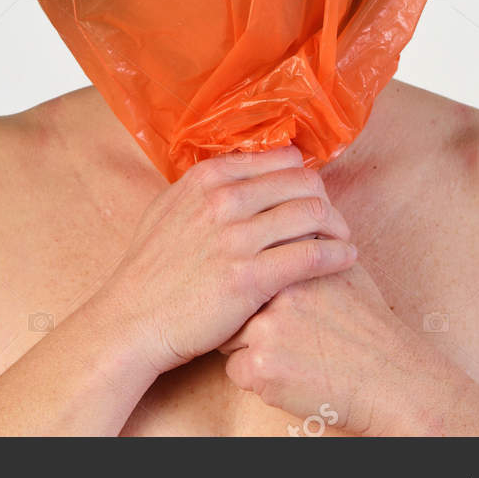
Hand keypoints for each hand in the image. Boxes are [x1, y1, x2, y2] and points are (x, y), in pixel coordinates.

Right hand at [91, 145, 359, 379]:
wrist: (132, 319)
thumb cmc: (150, 269)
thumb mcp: (170, 207)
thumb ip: (207, 187)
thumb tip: (243, 171)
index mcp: (207, 177)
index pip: (280, 158)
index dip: (302, 175)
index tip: (310, 193)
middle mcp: (223, 200)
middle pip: (303, 182)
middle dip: (325, 198)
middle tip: (332, 219)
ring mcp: (237, 238)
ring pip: (313, 213)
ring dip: (337, 225)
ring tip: (342, 239)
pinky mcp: (250, 277)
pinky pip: (312, 255)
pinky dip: (337, 254)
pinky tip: (346, 259)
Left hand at [218, 263, 416, 432]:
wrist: (393, 380)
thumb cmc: (370, 327)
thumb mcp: (346, 270)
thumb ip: (312, 248)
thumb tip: (286, 228)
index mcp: (295, 262)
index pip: (247, 263)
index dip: (255, 286)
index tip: (268, 302)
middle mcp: (278, 290)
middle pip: (234, 300)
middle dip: (247, 317)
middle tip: (281, 334)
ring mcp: (267, 329)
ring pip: (228, 337)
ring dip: (249, 348)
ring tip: (291, 355)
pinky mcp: (263, 367)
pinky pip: (236, 371)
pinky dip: (258, 379)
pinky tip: (292, 376)